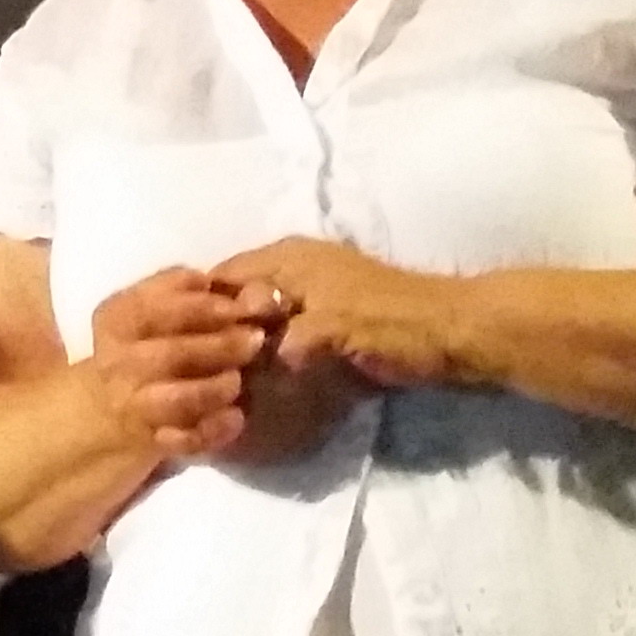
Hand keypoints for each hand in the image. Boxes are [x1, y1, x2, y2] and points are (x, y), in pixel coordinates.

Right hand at [77, 266, 277, 459]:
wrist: (112, 403)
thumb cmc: (148, 342)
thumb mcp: (154, 307)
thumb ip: (190, 291)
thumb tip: (247, 289)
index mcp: (117, 319)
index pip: (152, 307)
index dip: (200, 306)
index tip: (238, 305)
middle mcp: (118, 362)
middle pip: (169, 354)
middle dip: (218, 346)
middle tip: (256, 340)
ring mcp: (134, 404)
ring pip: (174, 400)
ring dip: (212, 389)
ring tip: (239, 380)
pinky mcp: (154, 440)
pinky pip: (185, 440)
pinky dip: (212, 430)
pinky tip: (236, 418)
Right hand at [213, 237, 471, 395]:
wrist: (458, 334)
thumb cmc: (395, 324)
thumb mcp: (333, 329)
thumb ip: (286, 340)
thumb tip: (248, 364)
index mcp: (288, 258)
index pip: (220, 276)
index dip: (196, 308)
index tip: (177, 347)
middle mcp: (293, 267)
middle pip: (235, 295)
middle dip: (215, 328)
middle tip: (196, 369)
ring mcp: (312, 292)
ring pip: (257, 314)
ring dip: (242, 342)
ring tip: (221, 377)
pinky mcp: (328, 317)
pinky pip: (281, 330)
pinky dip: (267, 349)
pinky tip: (256, 377)